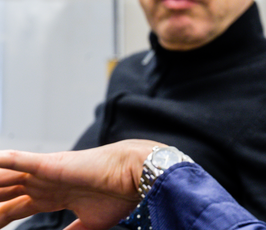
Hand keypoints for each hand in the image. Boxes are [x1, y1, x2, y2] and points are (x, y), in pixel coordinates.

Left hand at [0, 139, 160, 229]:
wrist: (134, 176)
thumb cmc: (120, 195)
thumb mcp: (89, 223)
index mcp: (55, 195)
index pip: (17, 208)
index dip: (1, 217)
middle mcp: (46, 183)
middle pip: (6, 195)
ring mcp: (46, 173)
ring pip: (5, 180)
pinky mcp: (50, 164)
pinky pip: (19, 161)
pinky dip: (4, 160)